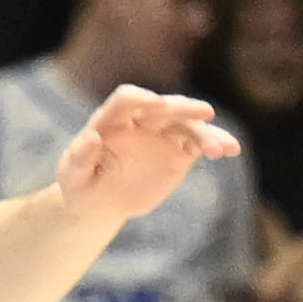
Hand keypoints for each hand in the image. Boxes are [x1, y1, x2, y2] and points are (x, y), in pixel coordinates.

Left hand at [53, 85, 237, 222]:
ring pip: (187, 124)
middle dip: (183, 107)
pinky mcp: (178, 150)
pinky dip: (217, 143)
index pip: (125, 100)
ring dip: (206, 132)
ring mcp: (161, 134)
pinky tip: (230, 150)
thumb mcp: (72, 179)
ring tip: (221, 149)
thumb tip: (89, 137)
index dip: (139, 99)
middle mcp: (139, 121)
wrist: (100, 203)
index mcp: (110, 121)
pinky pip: (200, 142)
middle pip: (164, 106)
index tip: (155, 103)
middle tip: (205, 113)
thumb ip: (79, 159)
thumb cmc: (80, 187)